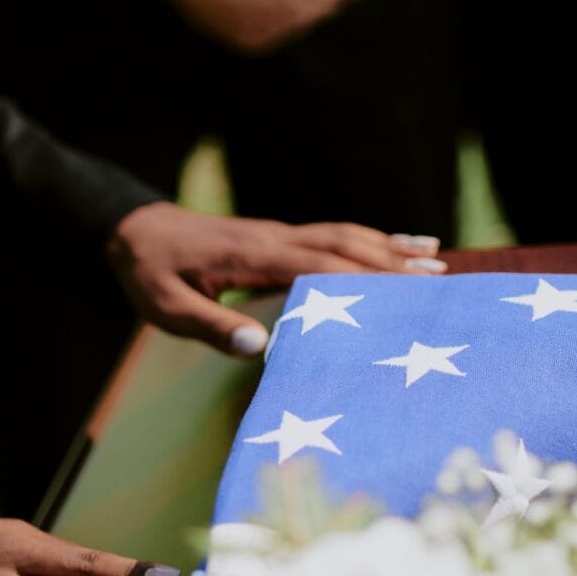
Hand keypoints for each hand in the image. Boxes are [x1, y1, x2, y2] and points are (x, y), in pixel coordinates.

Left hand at [107, 202, 446, 355]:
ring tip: (436, 260)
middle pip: (345, 246)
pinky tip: (395, 244)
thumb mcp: (168, 309)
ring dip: (389, 247)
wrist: (135, 228)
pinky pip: (331, 234)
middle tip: (441, 280)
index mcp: (254, 258)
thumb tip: (261, 347)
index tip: (405, 294)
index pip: (320, 268)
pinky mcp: (279, 237)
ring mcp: (280, 234)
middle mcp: (276, 239)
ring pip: (344, 235)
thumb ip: (212, 328)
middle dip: (392, 263)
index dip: (365, 281)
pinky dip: (368, 238)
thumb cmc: (150, 274)